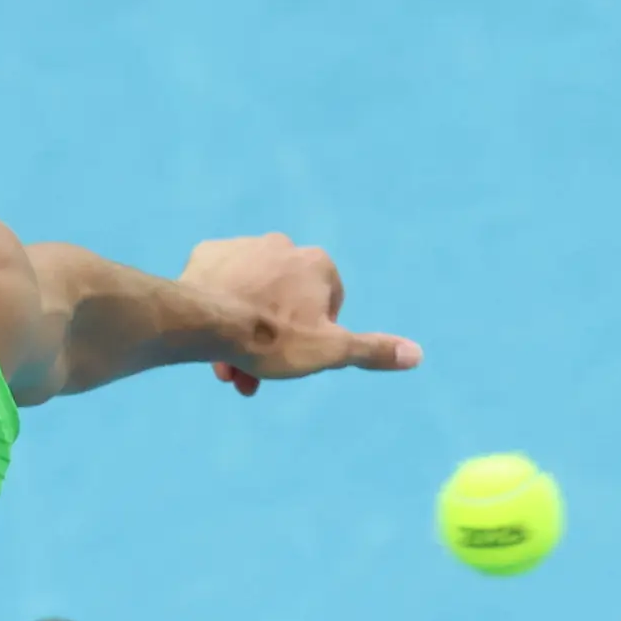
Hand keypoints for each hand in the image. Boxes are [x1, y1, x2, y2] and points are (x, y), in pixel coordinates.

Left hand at [182, 234, 422, 395]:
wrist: (203, 320)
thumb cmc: (271, 338)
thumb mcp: (331, 351)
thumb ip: (372, 350)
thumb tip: (416, 354)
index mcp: (318, 264)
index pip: (329, 305)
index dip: (315, 337)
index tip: (296, 359)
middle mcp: (283, 245)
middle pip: (287, 302)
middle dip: (275, 341)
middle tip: (256, 374)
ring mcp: (243, 246)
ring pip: (252, 295)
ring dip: (246, 330)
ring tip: (230, 365)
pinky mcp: (208, 253)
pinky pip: (220, 283)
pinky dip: (220, 306)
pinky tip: (210, 332)